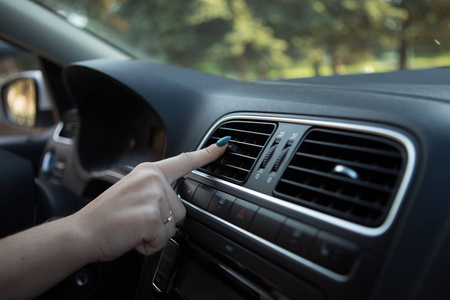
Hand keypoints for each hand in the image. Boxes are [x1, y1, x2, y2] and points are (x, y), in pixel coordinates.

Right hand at [71, 142, 227, 261]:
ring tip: (133, 228)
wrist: (83, 232)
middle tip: (136, 221)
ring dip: (155, 234)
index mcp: (148, 172)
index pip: (183, 161)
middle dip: (162, 222)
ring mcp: (153, 197)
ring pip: (173, 225)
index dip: (206, 154)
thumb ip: (154, 191)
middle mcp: (152, 180)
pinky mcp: (151, 217)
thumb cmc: (105, 217)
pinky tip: (133, 236)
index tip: (223, 145)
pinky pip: (163, 239)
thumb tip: (172, 202)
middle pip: (180, 209)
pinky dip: (149, 245)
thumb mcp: (132, 193)